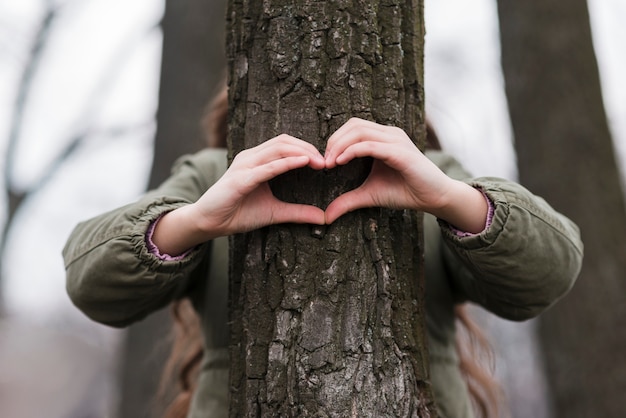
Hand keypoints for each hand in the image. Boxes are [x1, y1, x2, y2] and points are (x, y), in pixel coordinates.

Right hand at [152, 135, 325, 254]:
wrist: (209, 223)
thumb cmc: (238, 213)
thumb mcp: (275, 212)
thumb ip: (298, 212)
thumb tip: (323, 218)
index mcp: (259, 161)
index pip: (286, 145)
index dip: (307, 149)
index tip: (327, 162)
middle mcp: (251, 158)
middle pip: (284, 141)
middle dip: (308, 148)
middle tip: (328, 161)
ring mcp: (244, 166)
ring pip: (277, 149)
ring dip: (301, 152)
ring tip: (319, 161)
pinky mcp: (240, 178)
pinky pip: (267, 167)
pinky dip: (286, 163)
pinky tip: (303, 163)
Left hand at [323, 118, 487, 231]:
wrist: (433, 198)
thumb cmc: (405, 192)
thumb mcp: (369, 195)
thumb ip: (348, 201)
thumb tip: (326, 216)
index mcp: (382, 137)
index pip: (353, 127)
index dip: (335, 140)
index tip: (323, 161)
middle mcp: (389, 133)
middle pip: (353, 124)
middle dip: (334, 141)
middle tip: (323, 161)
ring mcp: (395, 140)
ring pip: (360, 131)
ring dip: (340, 145)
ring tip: (330, 162)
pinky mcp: (400, 152)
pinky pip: (370, 145)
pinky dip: (352, 151)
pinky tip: (340, 162)